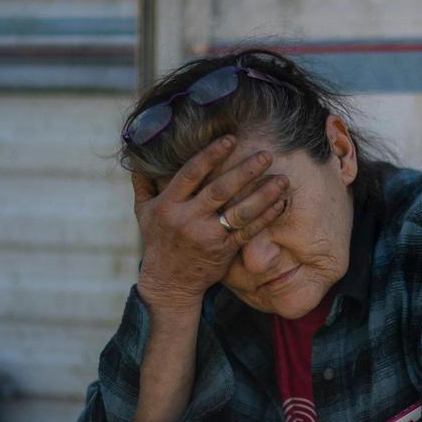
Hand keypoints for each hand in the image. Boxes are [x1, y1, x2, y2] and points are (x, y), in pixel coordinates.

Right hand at [133, 136, 287, 311]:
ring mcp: (207, 236)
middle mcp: (188, 219)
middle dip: (245, 171)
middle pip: (220, 190)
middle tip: (266, 155)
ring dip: (263, 195)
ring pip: (239, 212)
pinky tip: (280, 203)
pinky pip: (248, 232)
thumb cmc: (158, 241)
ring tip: (282, 179)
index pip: (190, 174)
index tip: (230, 139)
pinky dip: (265, 217)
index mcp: (168, 205)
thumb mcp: (143, 212)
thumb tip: (139, 157)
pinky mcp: (224, 251)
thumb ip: (143, 184)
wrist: (169, 282)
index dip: (211, 155)